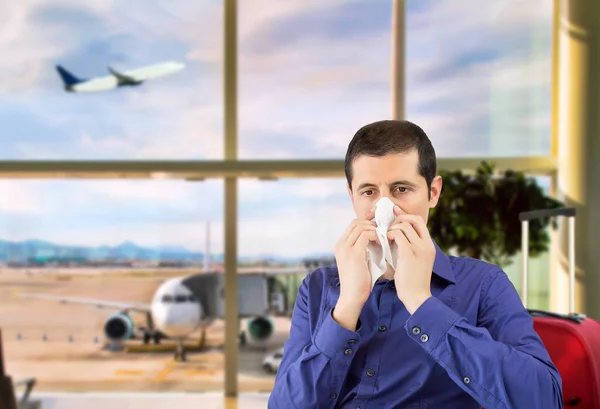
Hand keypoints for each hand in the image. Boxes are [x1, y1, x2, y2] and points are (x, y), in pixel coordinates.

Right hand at [333, 210, 380, 327]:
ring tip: (383, 237)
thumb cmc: (358, 282)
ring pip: (361, 226)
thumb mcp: (358, 261)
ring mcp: (346, 248)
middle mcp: (341, 244)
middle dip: (371, 223)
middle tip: (384, 230)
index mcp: (340, 246)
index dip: (367, 222)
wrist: (352, 297)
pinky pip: (366, 235)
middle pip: (356, 222)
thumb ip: (362, 248)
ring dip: (375, 229)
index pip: (353, 224)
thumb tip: (376, 238)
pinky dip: (376, 236)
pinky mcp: (354, 254)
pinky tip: (382, 243)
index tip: (379, 226)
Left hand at [387, 207, 434, 313]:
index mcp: (429, 245)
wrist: (417, 297)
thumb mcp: (416, 261)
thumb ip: (410, 247)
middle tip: (387, 224)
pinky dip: (389, 235)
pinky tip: (384, 241)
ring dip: (391, 228)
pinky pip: (397, 235)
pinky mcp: (409, 253)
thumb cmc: (413, 281)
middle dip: (398, 218)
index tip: (395, 214)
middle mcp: (426, 244)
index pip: (419, 222)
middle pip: (413, 220)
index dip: (406, 216)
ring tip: (384, 236)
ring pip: (403, 226)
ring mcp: (419, 248)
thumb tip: (396, 236)